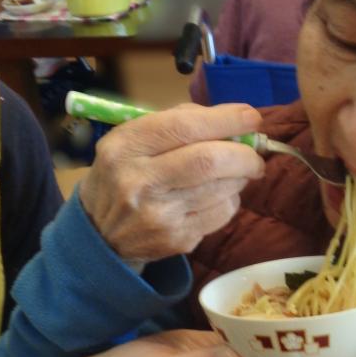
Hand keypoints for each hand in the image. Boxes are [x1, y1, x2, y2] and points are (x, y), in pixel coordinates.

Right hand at [79, 103, 263, 259]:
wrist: (100, 234)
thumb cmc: (127, 173)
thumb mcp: (134, 140)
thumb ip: (181, 121)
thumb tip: (235, 118)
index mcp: (125, 147)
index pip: (185, 127)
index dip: (226, 120)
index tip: (251, 118)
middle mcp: (138, 181)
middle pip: (209, 161)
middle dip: (244, 154)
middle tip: (255, 153)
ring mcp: (158, 215)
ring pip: (222, 188)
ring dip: (241, 176)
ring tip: (237, 171)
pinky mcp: (177, 239)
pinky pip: (222, 213)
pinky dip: (230, 199)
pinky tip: (218, 195)